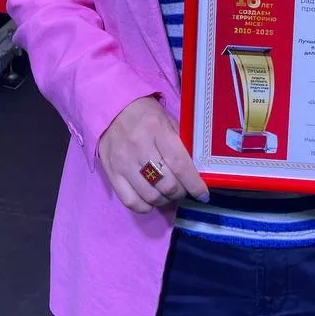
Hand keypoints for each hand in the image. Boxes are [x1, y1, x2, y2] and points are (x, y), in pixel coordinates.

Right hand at [98, 96, 210, 214]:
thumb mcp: (167, 119)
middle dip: (181, 192)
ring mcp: (123, 162)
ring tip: (168, 194)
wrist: (111, 109)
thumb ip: (180, 142)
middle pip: (167, 184)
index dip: (194, 184)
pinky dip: (145, 207)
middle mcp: (139, 146)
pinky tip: (151, 200)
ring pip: (150, 195)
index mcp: (156, 129)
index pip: (179, 164)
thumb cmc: (144, 113)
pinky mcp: (111, 173)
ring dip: (165, 200)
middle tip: (183, 189)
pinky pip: (130, 201)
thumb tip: (196, 170)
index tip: (203, 194)